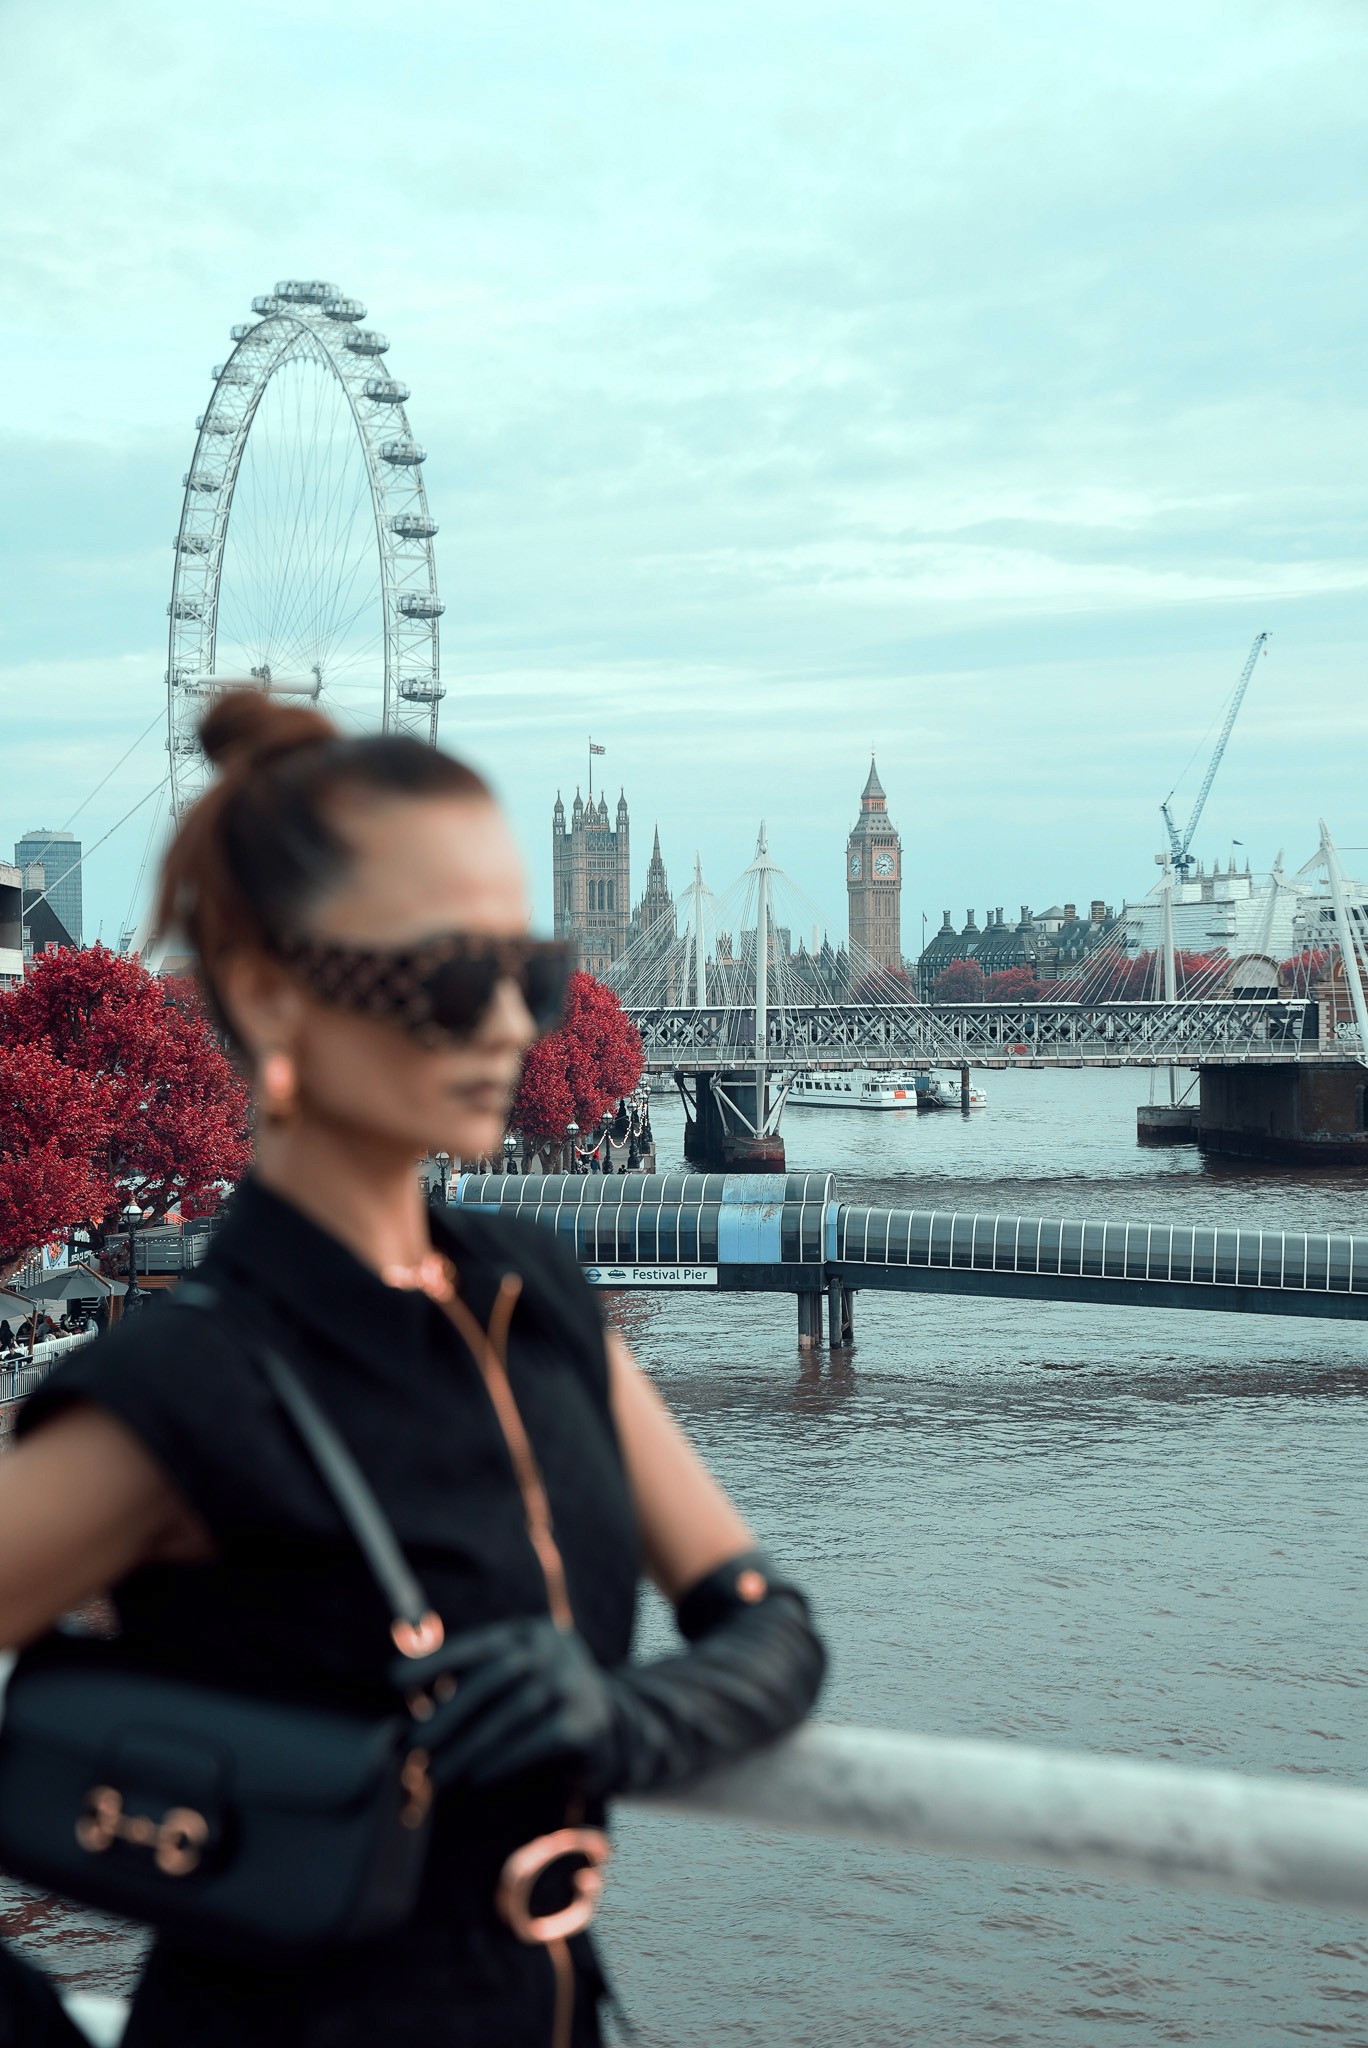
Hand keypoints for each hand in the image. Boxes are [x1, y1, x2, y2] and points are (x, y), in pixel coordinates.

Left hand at [410, 1617, 619, 1793]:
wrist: (609, 1728)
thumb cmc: (540, 1703)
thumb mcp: (514, 1677)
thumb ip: (471, 1681)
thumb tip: (407, 1700)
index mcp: (528, 1632)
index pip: (478, 1644)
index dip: (435, 1660)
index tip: (394, 1679)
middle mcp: (554, 1650)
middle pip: (495, 1678)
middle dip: (448, 1714)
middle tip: (412, 1746)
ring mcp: (575, 1683)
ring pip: (514, 1712)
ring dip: (469, 1746)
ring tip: (436, 1774)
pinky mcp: (587, 1723)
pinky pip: (539, 1741)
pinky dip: (504, 1760)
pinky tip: (477, 1779)